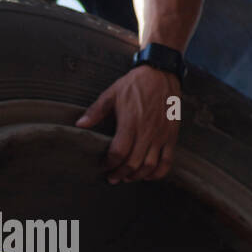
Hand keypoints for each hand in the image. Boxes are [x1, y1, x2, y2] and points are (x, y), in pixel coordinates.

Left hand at [75, 65, 180, 182]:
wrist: (162, 74)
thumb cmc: (136, 84)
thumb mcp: (112, 93)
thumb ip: (96, 111)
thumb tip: (80, 124)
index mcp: (131, 122)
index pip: (119, 152)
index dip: (109, 163)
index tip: (103, 166)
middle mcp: (147, 131)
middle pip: (133, 163)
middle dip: (120, 174)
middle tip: (112, 178)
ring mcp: (161, 135)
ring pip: (149, 166)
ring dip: (137, 176)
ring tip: (127, 178)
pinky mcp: (171, 136)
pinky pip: (167, 161)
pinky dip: (158, 173)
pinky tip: (148, 175)